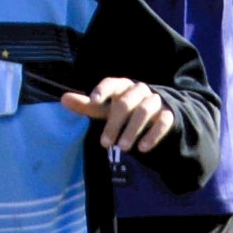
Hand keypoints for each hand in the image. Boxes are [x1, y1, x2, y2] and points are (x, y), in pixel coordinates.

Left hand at [62, 78, 176, 153]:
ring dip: (132, 130)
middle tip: (105, 143)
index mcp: (123, 86)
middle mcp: (140, 90)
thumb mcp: (106, 109)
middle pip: (126, 102)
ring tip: (123, 148)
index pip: (113, 83)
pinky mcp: (169, 114)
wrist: (159, 115)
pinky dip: (153, 135)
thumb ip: (87, 105)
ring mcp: (155, 101)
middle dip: (114, 123)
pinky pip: (163, 121)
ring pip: (144, 111)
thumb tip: (63, 98)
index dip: (104, 90)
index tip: (94, 100)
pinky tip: (143, 148)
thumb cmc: (126, 111)